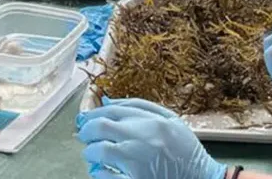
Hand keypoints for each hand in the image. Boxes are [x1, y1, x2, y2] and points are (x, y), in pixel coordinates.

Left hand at [76, 98, 225, 178]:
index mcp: (153, 122)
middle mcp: (144, 140)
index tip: (88, 118)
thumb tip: (108, 101)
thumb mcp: (172, 121)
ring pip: (99, 151)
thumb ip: (142, 108)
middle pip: (101, 127)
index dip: (95, 112)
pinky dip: (98, 173)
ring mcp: (138, 163)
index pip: (114, 110)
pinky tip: (101, 171)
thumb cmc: (186, 151)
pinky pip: (106, 177)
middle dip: (87, 130)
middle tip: (84, 135)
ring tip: (93, 154)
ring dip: (91, 152)